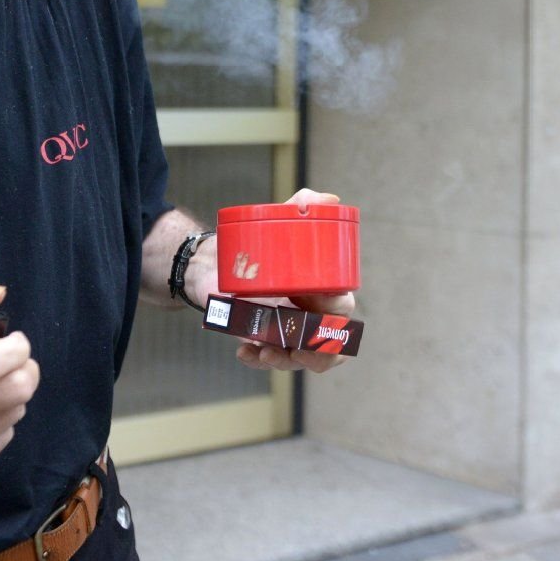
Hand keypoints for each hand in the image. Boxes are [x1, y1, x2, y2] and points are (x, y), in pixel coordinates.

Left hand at [234, 188, 355, 373]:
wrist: (216, 263)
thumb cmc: (258, 244)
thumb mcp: (278, 223)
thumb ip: (302, 206)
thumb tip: (329, 199)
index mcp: (323, 290)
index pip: (342, 310)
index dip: (336, 317)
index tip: (319, 310)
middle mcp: (311, 314)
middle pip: (329, 346)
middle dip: (318, 355)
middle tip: (299, 350)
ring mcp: (289, 332)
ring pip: (300, 358)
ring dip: (285, 361)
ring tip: (264, 352)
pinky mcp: (266, 341)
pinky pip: (270, 359)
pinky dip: (259, 359)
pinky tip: (245, 352)